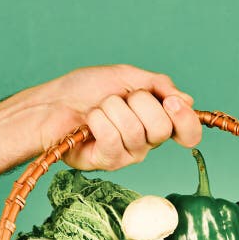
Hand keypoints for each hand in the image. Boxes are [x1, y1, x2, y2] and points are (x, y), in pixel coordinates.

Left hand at [0, 64, 201, 198]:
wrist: (51, 103)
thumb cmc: (83, 90)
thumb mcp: (125, 77)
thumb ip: (158, 85)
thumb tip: (186, 99)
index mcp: (155, 121)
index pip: (188, 132)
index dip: (186, 119)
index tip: (171, 101)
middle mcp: (146, 142)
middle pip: (163, 128)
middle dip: (139, 104)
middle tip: (118, 99)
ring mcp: (128, 155)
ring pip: (136, 131)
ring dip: (111, 109)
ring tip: (97, 110)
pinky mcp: (107, 163)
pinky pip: (113, 139)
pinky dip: (97, 121)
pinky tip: (88, 122)